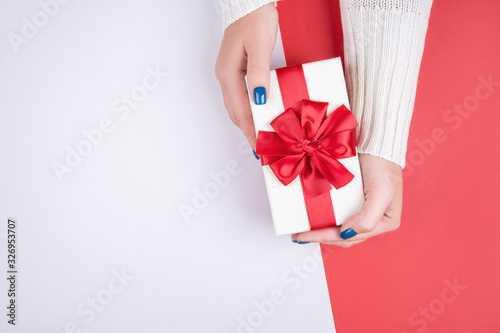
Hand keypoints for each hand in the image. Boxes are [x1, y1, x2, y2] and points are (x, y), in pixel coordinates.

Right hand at [214, 3, 278, 149]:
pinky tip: (258, 114)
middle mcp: (225, 76)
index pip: (240, 110)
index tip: (258, 147)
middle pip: (235, 112)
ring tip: (259, 136)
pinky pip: (240, 96)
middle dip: (247, 131)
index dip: (249, 130)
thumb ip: (260, 73)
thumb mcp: (260, 46)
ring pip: (236, 106)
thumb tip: (259, 100)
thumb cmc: (255, 19)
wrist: (249, 2)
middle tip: (261, 148)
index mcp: (228, 74)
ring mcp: (228, 73)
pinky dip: (248, 110)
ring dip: (247, 122)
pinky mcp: (235, 69)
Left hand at [292, 154, 402, 246]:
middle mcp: (373, 219)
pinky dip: (323, 216)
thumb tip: (347, 234)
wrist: (376, 141)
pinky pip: (336, 212)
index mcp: (385, 222)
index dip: (327, 238)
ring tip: (302, 230)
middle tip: (299, 236)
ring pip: (338, 226)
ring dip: (320, 230)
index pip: (351, 237)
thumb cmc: (382, 165)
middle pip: (343, 236)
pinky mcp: (352, 198)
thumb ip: (368, 219)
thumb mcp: (381, 193)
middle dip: (321, 237)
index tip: (306, 236)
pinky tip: (311, 215)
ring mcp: (362, 209)